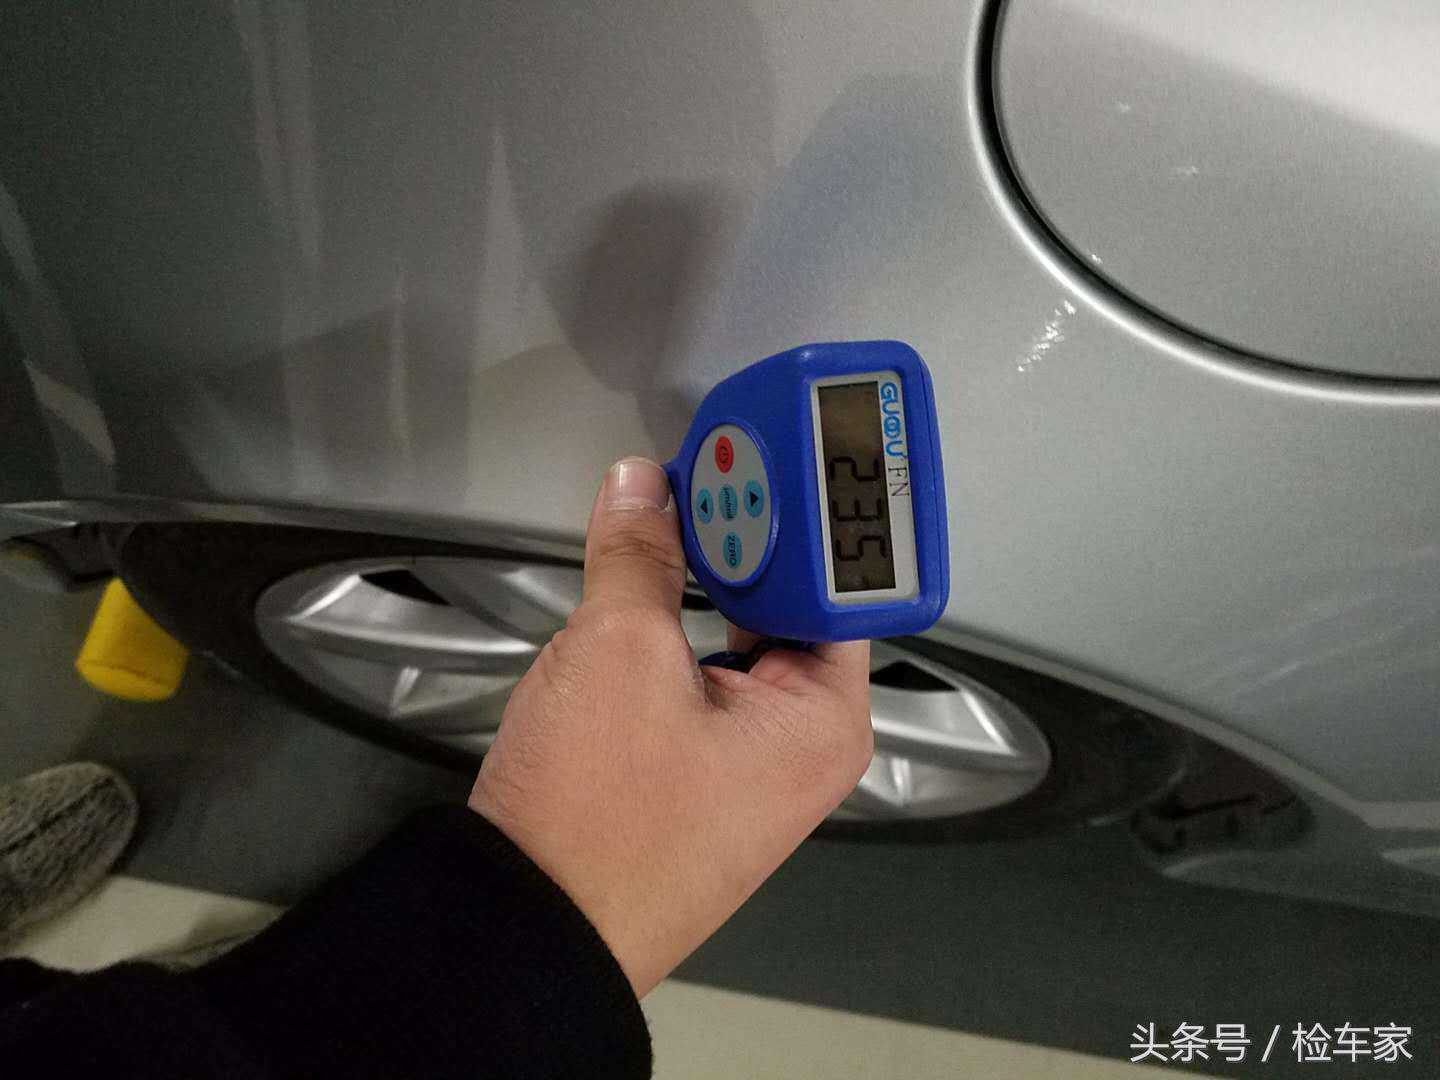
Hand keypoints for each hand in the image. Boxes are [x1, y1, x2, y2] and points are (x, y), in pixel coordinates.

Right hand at [468, 457, 872, 996]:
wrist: (527, 929)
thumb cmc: (597, 812)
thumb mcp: (618, 653)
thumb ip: (641, 555)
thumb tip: (642, 486)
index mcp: (825, 717)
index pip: (837, 581)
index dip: (794, 512)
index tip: (755, 454)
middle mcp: (806, 746)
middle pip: (790, 607)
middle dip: (740, 543)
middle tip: (699, 474)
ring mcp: (753, 768)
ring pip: (742, 642)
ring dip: (703, 587)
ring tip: (667, 522)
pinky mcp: (701, 779)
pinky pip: (706, 682)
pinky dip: (679, 634)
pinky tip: (644, 596)